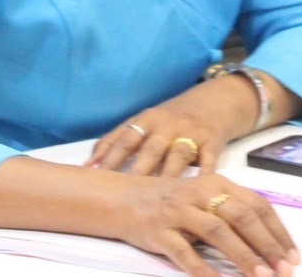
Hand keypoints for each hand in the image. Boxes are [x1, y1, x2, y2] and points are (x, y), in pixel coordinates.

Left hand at [88, 78, 260, 177]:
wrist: (213, 103)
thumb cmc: (169, 120)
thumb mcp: (144, 122)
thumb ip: (117, 140)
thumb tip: (88, 166)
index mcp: (147, 119)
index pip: (126, 139)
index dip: (111, 158)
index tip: (96, 178)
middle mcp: (168, 125)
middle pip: (151, 149)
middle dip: (137, 171)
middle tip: (125, 194)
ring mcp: (191, 133)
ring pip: (178, 156)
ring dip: (167, 175)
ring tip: (158, 198)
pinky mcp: (212, 142)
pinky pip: (208, 160)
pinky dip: (203, 174)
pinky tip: (195, 190)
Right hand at [113, 172, 297, 276]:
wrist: (123, 199)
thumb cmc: (172, 201)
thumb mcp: (205, 197)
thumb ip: (232, 211)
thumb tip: (269, 243)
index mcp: (218, 183)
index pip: (257, 205)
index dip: (278, 232)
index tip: (293, 256)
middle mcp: (202, 193)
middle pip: (242, 218)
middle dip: (267, 246)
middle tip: (284, 270)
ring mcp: (180, 212)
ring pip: (218, 232)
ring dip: (243, 256)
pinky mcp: (160, 231)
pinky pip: (184, 252)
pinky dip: (202, 269)